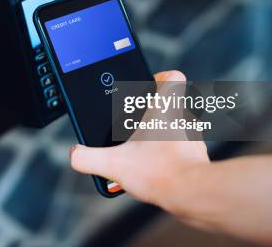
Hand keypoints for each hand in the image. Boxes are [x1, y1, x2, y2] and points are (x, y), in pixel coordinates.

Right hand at [70, 70, 209, 210]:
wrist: (192, 194)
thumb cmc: (161, 173)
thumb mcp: (113, 164)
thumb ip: (88, 158)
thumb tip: (75, 154)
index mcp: (164, 109)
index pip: (173, 76)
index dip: (161, 77)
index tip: (149, 85)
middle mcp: (183, 119)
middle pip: (171, 102)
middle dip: (152, 111)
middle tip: (135, 123)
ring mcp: (193, 137)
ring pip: (177, 125)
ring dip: (161, 133)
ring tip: (143, 149)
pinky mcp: (197, 155)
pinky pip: (182, 146)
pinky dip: (169, 153)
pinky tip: (156, 167)